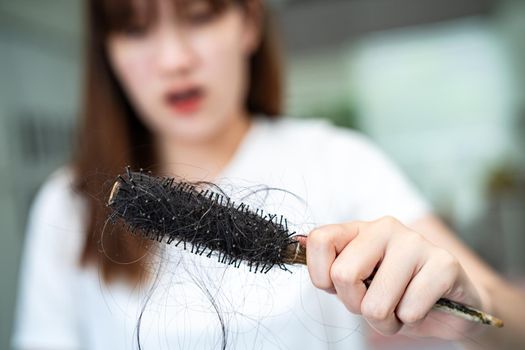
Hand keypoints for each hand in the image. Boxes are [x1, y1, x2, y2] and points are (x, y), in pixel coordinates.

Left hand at [306, 216, 489, 339]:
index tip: (338, 289)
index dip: (321, 276)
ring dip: (386, 321)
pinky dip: (411, 319)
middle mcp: (384, 227)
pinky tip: (422, 307)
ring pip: (376, 302)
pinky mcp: (444, 263)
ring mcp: (415, 241)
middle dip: (356, 306)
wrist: (448, 305)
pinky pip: (410, 308)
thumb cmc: (395, 293)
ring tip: (399, 309)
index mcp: (358, 230)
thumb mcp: (356, 282)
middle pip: (343, 275)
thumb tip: (296, 244)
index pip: (319, 240)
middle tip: (374, 306)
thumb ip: (332, 268)